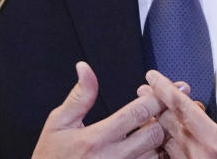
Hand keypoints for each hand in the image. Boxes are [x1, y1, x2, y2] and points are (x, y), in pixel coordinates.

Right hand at [32, 61, 166, 158]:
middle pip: (155, 133)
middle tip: (162, 108)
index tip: (165, 89)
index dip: (156, 98)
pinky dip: (154, 156)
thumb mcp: (58, 123)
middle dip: (162, 117)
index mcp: (96, 138)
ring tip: (155, 126)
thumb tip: (85, 68)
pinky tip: (148, 146)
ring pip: (156, 153)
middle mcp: (112, 158)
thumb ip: (79, 96)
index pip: (138, 113)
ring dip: (159, 139)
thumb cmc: (51, 157)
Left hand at [146, 68, 216, 158]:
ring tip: (149, 108)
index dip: (165, 90)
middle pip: (168, 123)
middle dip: (155, 103)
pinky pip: (169, 157)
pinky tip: (160, 134)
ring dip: (156, 122)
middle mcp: (200, 158)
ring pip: (165, 141)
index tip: (154, 78)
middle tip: (146, 90)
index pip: (184, 109)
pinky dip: (163, 143)